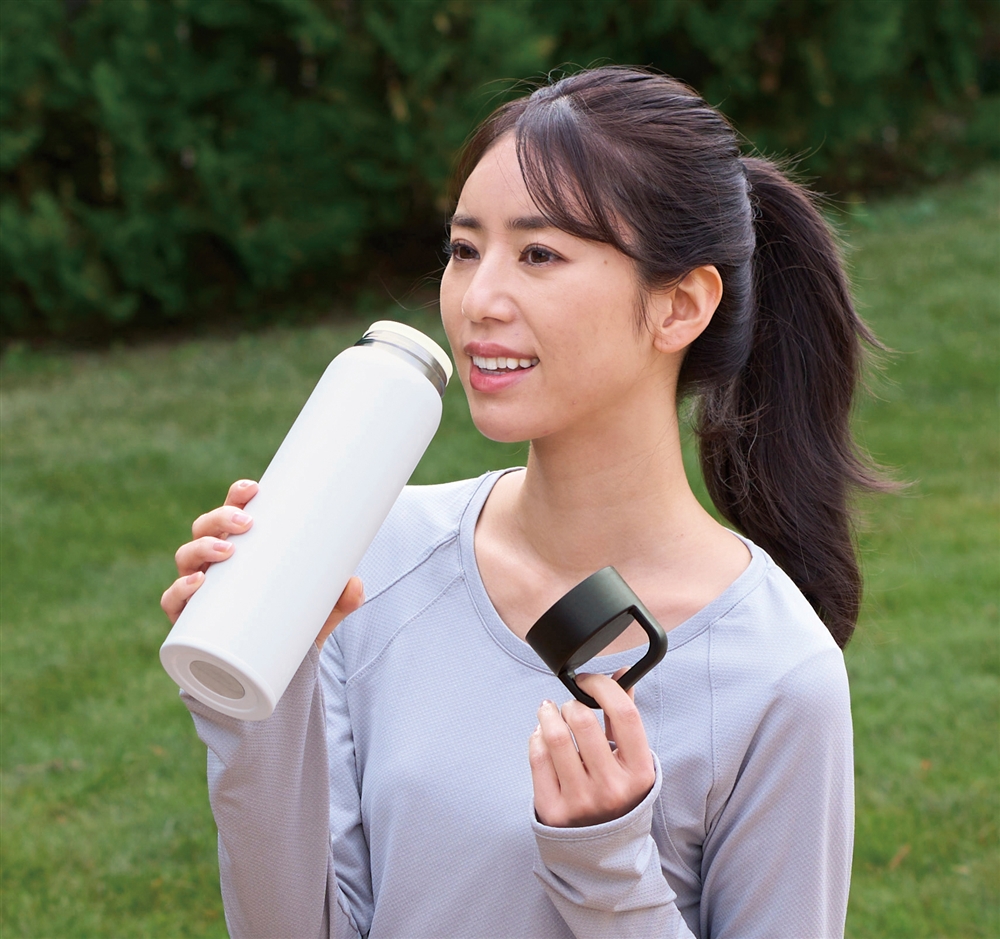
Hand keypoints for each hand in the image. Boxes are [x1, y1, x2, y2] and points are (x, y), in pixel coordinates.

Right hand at [159, 479, 363, 648]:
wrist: (276, 672)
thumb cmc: (294, 623)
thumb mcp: (324, 609)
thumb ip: (343, 597)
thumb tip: (355, 584)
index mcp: (243, 548)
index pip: (233, 512)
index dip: (237, 495)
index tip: (254, 489)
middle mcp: (215, 563)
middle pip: (205, 527)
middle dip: (221, 518)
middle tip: (247, 524)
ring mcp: (199, 590)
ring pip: (186, 556)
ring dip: (201, 547)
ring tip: (227, 551)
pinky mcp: (189, 621)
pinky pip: (172, 602)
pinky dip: (178, 591)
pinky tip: (196, 584)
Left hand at [528, 670, 654, 826]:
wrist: (603, 849)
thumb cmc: (617, 791)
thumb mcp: (631, 760)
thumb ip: (624, 716)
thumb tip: (622, 672)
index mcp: (639, 771)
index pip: (624, 713)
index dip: (602, 687)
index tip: (588, 682)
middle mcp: (612, 788)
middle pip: (582, 720)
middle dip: (569, 703)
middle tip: (567, 705)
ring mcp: (582, 801)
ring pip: (554, 737)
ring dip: (547, 714)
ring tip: (549, 712)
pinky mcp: (554, 810)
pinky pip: (537, 757)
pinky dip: (536, 737)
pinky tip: (541, 736)